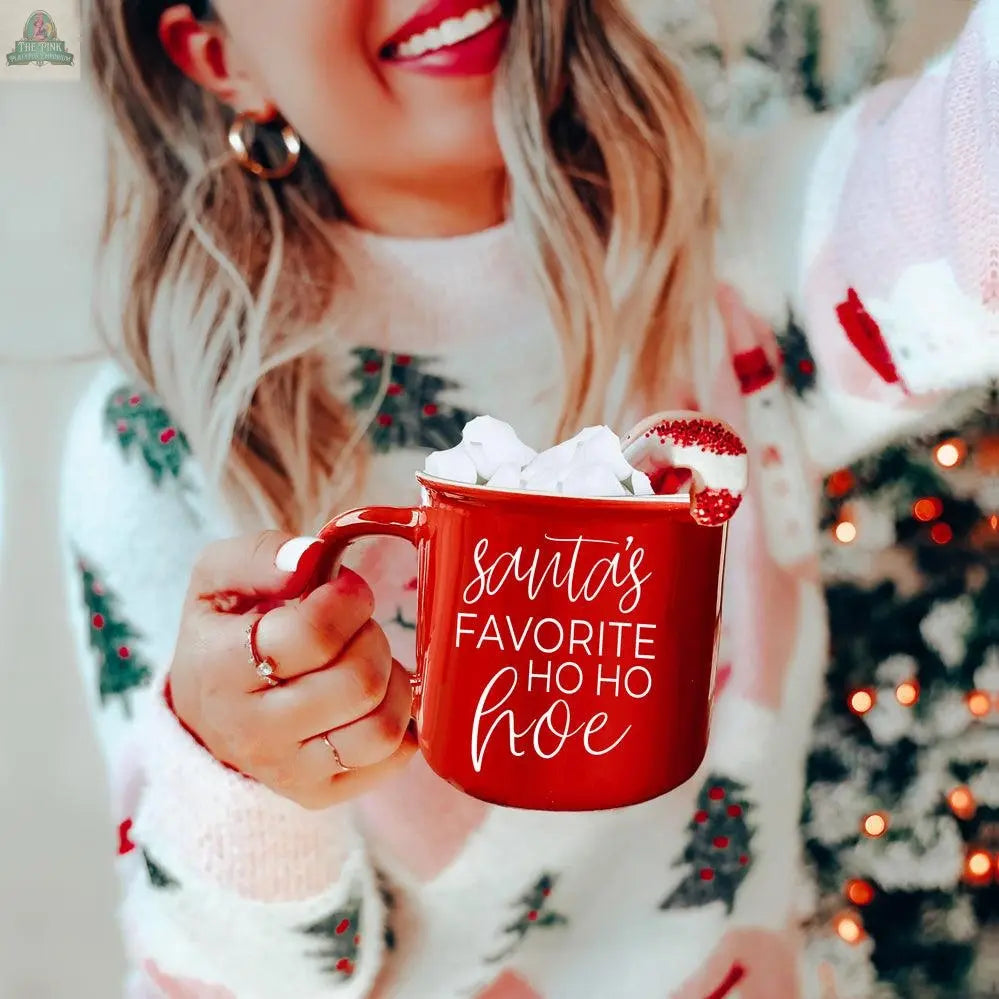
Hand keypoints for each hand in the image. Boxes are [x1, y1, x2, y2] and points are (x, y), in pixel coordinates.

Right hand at [169, 531, 416, 808]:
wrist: (205, 716)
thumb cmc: (223, 636)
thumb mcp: (216, 579)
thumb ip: (259, 555)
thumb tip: (311, 557)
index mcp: (220, 669)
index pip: (313, 635)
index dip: (347, 600)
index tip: (345, 588)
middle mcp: (252, 731)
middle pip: (357, 681)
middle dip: (370, 636)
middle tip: (355, 625)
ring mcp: (289, 771)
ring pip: (382, 726)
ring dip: (392, 680)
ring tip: (366, 660)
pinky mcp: (321, 794)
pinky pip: (394, 756)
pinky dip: (400, 719)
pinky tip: (374, 696)